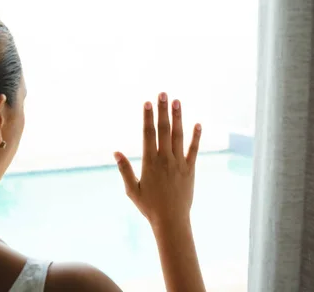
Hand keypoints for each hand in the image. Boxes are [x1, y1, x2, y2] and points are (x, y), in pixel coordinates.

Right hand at [114, 92, 201, 228]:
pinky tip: (198, 123)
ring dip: (178, 117)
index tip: (146, 103)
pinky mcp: (190, 169)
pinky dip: (196, 137)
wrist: (171, 221)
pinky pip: (194, 150)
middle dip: (163, 110)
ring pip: (178, 136)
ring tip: (177, 101)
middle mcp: (165, 159)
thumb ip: (124, 169)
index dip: (147, 117)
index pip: (148, 134)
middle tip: (163, 93)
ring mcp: (179, 163)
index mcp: (149, 162)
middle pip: (164, 130)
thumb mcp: (132, 189)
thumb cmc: (149, 206)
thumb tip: (115, 152)